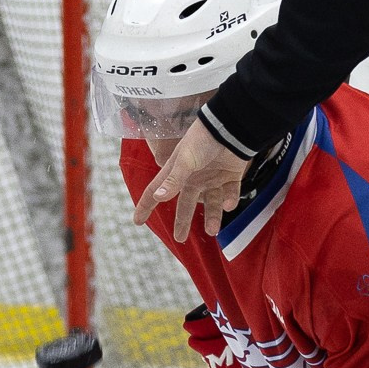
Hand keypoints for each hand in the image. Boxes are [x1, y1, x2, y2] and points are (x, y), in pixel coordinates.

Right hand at [135, 120, 250, 242]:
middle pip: (186, 204)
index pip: (156, 191)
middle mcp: (194, 177)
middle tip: (179, 239)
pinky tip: (230, 204)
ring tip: (213, 231)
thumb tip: (157, 197)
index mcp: (178, 172)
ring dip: (212, 217)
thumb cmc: (203, 139)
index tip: (137, 221)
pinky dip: (231, 200)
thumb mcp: (185, 159)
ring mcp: (213, 178)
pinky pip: (230, 193)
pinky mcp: (231, 176)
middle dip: (182, 221)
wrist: (231, 128)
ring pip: (211, 203)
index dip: (146, 205)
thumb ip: (174, 179)